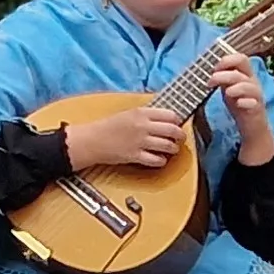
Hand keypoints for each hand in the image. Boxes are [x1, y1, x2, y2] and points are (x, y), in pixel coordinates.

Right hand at [64, 106, 185, 170]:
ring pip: (168, 146)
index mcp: (141, 113)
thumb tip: (164, 118)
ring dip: (173, 149)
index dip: (177, 121)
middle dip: (180, 136)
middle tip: (180, 139)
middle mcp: (143, 126)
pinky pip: (157, 160)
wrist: (92, 140)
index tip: (177, 125)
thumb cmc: (108, 127)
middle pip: (173, 130)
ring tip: (171, 149)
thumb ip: (146, 115)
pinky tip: (160, 159)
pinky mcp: (136, 156)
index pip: (171, 115)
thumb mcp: (128, 113)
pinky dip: (162, 161)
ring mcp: (140, 142)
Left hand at [204, 50, 273, 164]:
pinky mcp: (257, 109)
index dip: (227, 60)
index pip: (241, 58)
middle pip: (244, 68)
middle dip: (226, 72)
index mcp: (245, 74)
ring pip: (249, 85)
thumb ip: (221, 79)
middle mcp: (253, 82)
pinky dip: (245, 102)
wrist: (252, 126)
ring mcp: (256, 95)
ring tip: (226, 93)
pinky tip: (238, 104)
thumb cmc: (239, 104)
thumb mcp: (228, 88)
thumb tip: (206, 69)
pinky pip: (254, 103)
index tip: (212, 68)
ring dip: (235, 87)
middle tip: (211, 81)